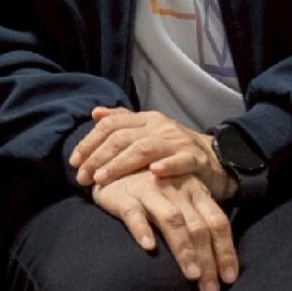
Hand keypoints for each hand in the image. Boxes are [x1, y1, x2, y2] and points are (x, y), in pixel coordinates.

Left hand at [72, 106, 234, 202]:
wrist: (218, 158)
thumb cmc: (175, 148)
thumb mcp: (149, 131)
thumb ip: (123, 121)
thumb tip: (95, 113)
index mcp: (146, 119)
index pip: (111, 125)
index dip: (90, 142)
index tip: (74, 161)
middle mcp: (159, 127)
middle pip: (122, 137)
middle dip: (98, 157)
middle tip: (82, 176)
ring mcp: (178, 142)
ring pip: (145, 148)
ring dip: (121, 163)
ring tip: (102, 177)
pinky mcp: (196, 159)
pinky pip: (181, 161)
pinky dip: (167, 166)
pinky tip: (153, 173)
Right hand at [91, 168, 238, 290]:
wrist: (111, 164)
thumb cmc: (152, 189)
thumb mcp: (180, 198)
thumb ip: (197, 221)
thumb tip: (219, 262)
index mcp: (195, 190)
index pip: (217, 221)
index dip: (226, 250)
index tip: (230, 279)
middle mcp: (176, 188)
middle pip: (198, 226)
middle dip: (207, 261)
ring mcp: (150, 190)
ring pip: (172, 220)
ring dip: (184, 248)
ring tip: (191, 275)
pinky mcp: (124, 195)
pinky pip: (134, 212)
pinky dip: (142, 229)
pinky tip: (149, 247)